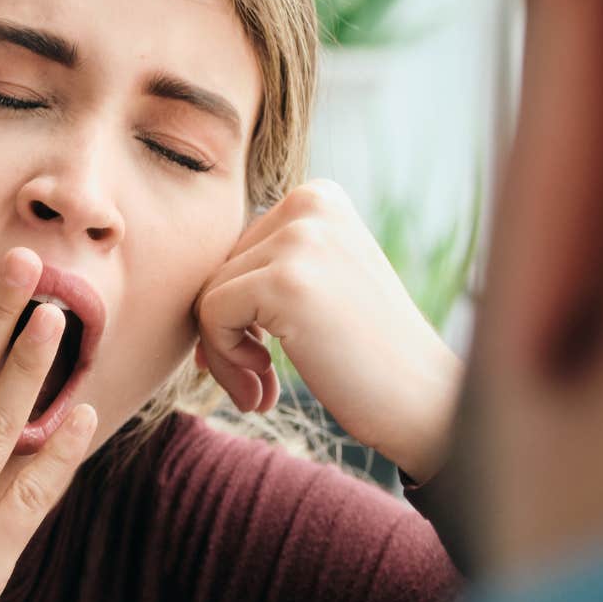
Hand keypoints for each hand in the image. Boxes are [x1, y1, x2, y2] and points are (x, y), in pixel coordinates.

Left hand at [194, 180, 462, 483]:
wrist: (424, 404)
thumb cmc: (366, 357)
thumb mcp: (318, 286)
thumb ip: (261, 269)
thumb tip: (177, 281)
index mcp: (318, 197)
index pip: (233, 249)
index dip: (234, 310)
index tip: (261, 355)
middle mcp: (310, 202)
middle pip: (215, 268)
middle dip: (225, 334)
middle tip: (260, 380)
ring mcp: (300, 240)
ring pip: (207, 294)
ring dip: (223, 355)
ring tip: (261, 388)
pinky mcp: (285, 282)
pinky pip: (210, 315)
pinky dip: (224, 361)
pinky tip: (264, 390)